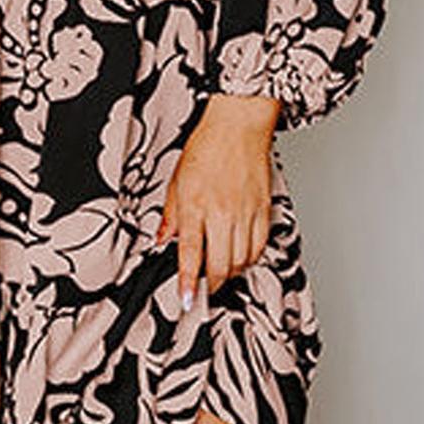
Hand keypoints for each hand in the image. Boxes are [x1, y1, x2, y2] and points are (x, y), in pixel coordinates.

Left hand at [155, 94, 279, 308]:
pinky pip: (259, 245)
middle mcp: (221, 212)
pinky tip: (240, 257)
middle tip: (203, 290)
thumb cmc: (207, 147)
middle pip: (220, 264)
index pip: (190, 254)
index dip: (188, 282)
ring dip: (230, 273)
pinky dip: (250, 258)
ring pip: (241, 260)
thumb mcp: (176, 180)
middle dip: (211, 285)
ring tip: (220, 274)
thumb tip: (161, 240)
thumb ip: (170, 214)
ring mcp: (245, 212)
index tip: (186, 299)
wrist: (239, 125)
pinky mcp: (263, 209)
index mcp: (195, 205)